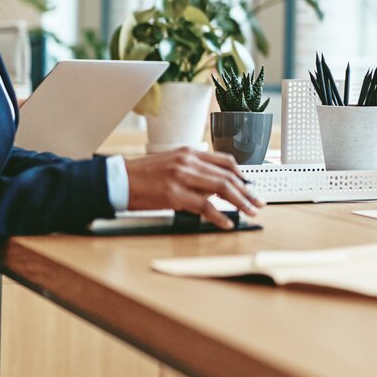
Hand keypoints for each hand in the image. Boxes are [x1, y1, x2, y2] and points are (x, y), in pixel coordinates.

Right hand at [124, 148, 261, 230]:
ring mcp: (182, 178)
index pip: (225, 161)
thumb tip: (215, 188)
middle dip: (247, 191)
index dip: (243, 174)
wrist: (118, 180)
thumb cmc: (143, 175)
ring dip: (240, 202)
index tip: (252, 185)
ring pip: (221, 189)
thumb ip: (193, 171)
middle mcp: (189, 162)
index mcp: (190, 152)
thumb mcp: (171, 163)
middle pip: (228, 176)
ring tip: (250, 212)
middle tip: (258, 202)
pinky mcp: (175, 195)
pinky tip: (227, 223)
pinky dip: (219, 216)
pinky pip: (204, 206)